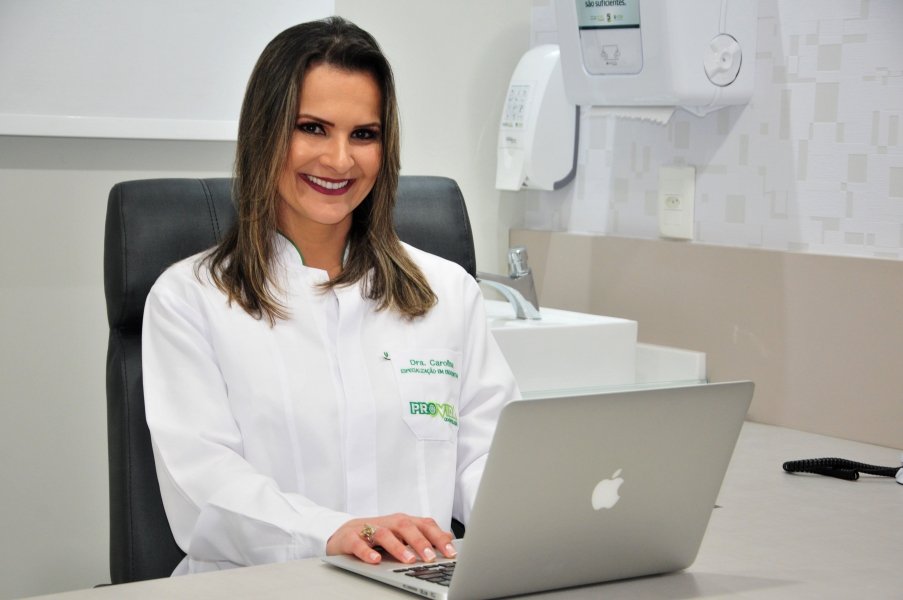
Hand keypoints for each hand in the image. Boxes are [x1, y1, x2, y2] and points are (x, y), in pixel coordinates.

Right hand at [326, 513, 456, 564]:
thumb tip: (449, 538)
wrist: (343, 533)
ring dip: (397, 547)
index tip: (451, 553)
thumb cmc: (377, 535)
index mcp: (403, 522)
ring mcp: (368, 529)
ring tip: (408, 560)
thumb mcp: (401, 535)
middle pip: (406, 526)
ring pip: (384, 534)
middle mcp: (388, 523)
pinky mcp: (350, 538)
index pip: (424, 525)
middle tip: (431, 557)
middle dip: (420, 541)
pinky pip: (359, 544)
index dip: (438, 538)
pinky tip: (376, 561)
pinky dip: (367, 552)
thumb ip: (423, 535)